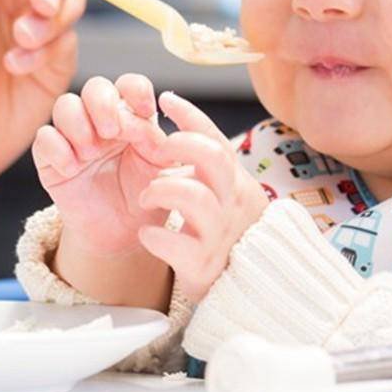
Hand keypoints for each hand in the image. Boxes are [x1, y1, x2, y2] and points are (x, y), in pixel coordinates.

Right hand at [33, 74, 167, 256]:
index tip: (147, 112)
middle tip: (112, 132)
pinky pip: (44, 137)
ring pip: (65, 104)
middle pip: (95, 87)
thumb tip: (149, 123)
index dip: (136, 90)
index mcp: (132, 116)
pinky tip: (72, 168)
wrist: (123, 233)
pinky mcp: (51, 158)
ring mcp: (74, 137)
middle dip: (103, 103)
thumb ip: (161, 143)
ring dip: (78, 124)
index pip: (130, 85)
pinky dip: (57, 148)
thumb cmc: (146, 196)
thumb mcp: (163, 169)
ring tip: (91, 152)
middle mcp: (101, 120)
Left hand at [137, 92, 269, 302]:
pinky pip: (176, 244)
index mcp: (235, 183)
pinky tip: (147, 234)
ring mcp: (220, 234)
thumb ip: (206, 168)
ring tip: (146, 197)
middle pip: (213, 157)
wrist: (245, 291)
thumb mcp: (224, 195)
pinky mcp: (203, 265)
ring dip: (160, 189)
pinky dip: (155, 237)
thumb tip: (174, 130)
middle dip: (179, 145)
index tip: (166, 99)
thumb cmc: (225, 236)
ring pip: (193, 195)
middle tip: (155, 150)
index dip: (191, 116)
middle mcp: (232, 204)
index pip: (216, 139)